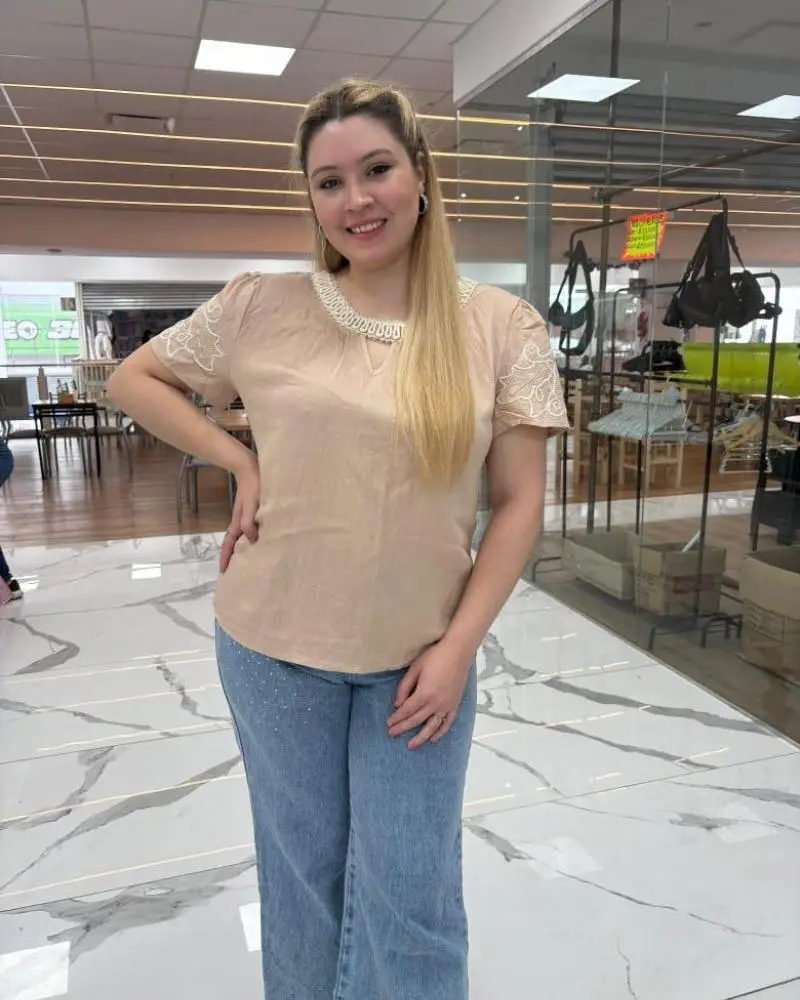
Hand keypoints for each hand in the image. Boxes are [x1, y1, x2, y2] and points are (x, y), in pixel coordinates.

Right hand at [220, 454, 259, 572]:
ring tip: (248, 561)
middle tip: (236, 571)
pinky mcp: (253, 511)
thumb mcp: (251, 505)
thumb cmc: (252, 487)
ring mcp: (246, 516)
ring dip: (242, 548)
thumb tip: (251, 539)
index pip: (229, 543)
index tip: (223, 571)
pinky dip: (251, 537)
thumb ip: (249, 522)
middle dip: (233, 556)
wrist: (250, 469)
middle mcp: (240, 521)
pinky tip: (260, 540)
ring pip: (242, 536)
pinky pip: (250, 529)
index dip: (226, 557)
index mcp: (237, 522)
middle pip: (234, 542)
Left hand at [387, 639, 472, 749]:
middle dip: (403, 728)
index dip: (396, 718)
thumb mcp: (415, 668)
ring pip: (432, 727)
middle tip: (392, 734)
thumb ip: (404, 687)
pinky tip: (434, 739)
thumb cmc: (434, 656)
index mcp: (424, 694)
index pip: (406, 710)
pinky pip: (447, 722)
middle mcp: (436, 703)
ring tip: (411, 746)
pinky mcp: (455, 705)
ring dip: (421, 738)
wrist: (458, 652)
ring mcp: (447, 706)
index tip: (388, 724)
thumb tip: (397, 704)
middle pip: (416, 720)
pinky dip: (440, 732)